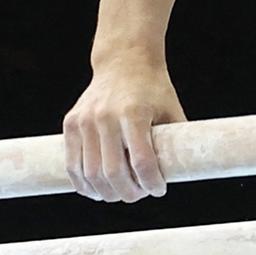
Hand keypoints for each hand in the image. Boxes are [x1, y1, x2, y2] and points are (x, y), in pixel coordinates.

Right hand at [64, 57, 184, 202]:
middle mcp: (106, 116)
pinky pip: (72, 165)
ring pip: (91, 174)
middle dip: (129, 193)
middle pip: (113, 172)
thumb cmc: (153, 88)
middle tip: (139, 194)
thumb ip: (175, 140)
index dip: (151, 183)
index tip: (159, 190)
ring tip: (120, 194)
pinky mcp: (71, 123)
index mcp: (134, 112)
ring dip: (107, 193)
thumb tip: (183, 174)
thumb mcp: (171, 109)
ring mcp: (85, 120)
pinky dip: (83, 185)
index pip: (142, 161)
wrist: (124, 60)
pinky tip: (97, 191)